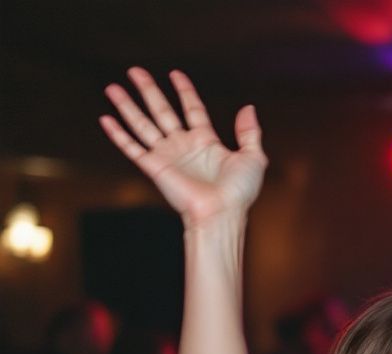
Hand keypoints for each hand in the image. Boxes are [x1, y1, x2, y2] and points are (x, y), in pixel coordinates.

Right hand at [99, 68, 266, 227]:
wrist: (222, 212)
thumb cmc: (239, 192)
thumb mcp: (253, 157)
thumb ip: (250, 132)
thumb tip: (248, 107)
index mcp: (206, 142)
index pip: (192, 109)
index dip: (184, 91)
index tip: (175, 74)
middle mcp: (183, 146)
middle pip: (162, 111)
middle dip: (148, 90)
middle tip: (135, 71)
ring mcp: (167, 156)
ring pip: (142, 124)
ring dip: (127, 106)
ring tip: (112, 87)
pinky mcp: (154, 168)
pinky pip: (132, 148)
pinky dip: (118, 134)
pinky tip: (105, 119)